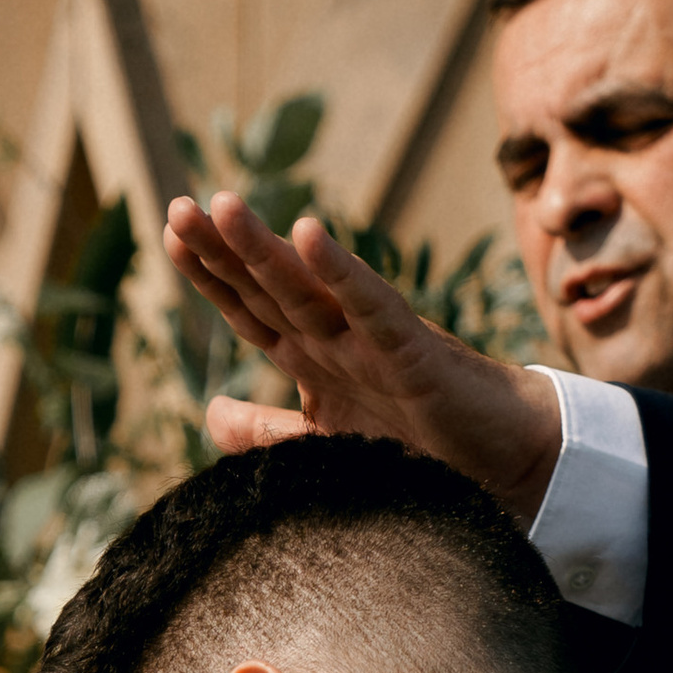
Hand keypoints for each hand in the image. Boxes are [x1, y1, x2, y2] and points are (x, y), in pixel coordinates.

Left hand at [162, 196, 563, 515]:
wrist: (502, 464)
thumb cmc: (419, 448)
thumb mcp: (324, 444)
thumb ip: (266, 433)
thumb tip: (207, 412)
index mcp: (313, 357)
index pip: (250, 309)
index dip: (211, 275)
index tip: (170, 235)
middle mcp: (337, 340)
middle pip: (269, 289)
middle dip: (223, 250)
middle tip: (178, 207)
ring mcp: (372, 343)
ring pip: (308, 289)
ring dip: (264, 250)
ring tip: (223, 207)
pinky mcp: (412, 354)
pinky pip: (371, 307)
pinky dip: (341, 273)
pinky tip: (310, 234)